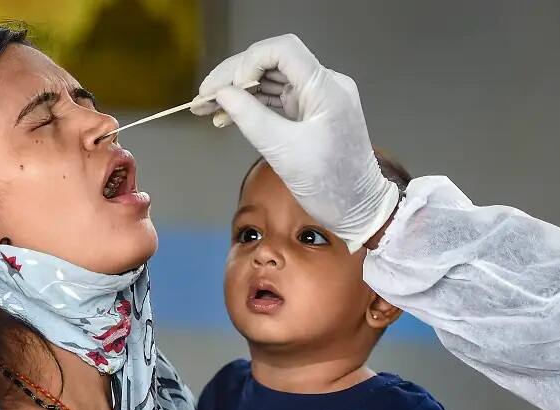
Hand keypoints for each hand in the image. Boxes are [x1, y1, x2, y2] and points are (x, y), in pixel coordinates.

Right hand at [191, 34, 398, 252]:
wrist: (357, 209)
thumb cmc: (329, 184)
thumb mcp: (284, 151)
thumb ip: (250, 118)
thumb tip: (221, 94)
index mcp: (325, 87)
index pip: (282, 50)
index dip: (249, 61)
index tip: (226, 88)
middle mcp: (323, 85)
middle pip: (272, 64)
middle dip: (234, 77)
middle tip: (202, 97)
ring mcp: (317, 100)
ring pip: (272, 82)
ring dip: (239, 93)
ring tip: (206, 108)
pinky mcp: (311, 116)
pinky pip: (278, 101)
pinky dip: (252, 106)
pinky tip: (226, 117)